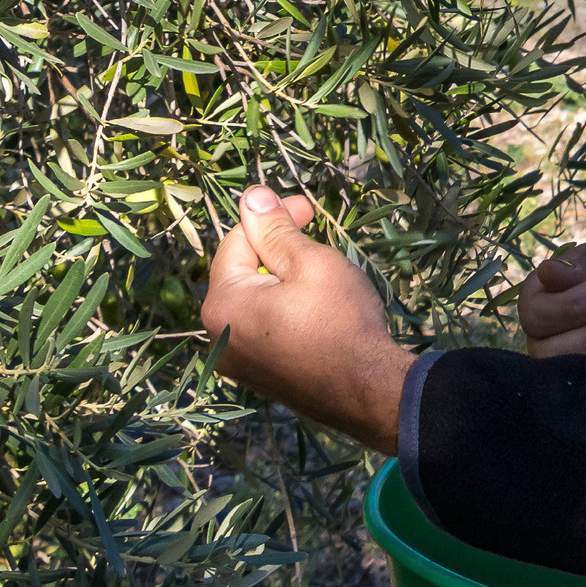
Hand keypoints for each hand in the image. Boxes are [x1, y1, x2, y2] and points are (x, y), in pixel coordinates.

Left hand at [201, 187, 411, 450]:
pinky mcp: (260, 377)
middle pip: (242, 272)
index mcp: (222, 305)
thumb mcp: (309, 262)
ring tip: (319, 272)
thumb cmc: (338, 319)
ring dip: (281, 278)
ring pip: (254, 300)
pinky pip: (263, 328)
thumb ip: (274, 228)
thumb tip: (250, 196)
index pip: (237, 241)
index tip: (308, 209)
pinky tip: (316, 307)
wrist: (367, 390)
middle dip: (276, 248)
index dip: (272, 218)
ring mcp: (238, 363)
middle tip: (316, 238)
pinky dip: (284, 308)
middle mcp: (219, 338)